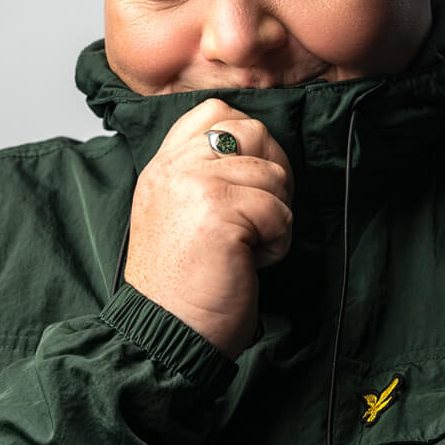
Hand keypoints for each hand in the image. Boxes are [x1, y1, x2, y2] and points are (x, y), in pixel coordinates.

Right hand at [123, 98, 292, 357]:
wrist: (166, 333)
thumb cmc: (183, 286)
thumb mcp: (177, 214)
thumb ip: (202, 175)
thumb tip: (258, 151)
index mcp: (163, 166)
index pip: (215, 111)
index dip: (248, 140)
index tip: (246, 185)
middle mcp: (175, 167)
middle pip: (255, 132)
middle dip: (271, 177)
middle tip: (254, 220)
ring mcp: (196, 184)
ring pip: (274, 174)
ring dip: (275, 217)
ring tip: (245, 247)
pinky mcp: (221, 210)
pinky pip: (280, 211)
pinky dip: (277, 244)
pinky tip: (249, 263)